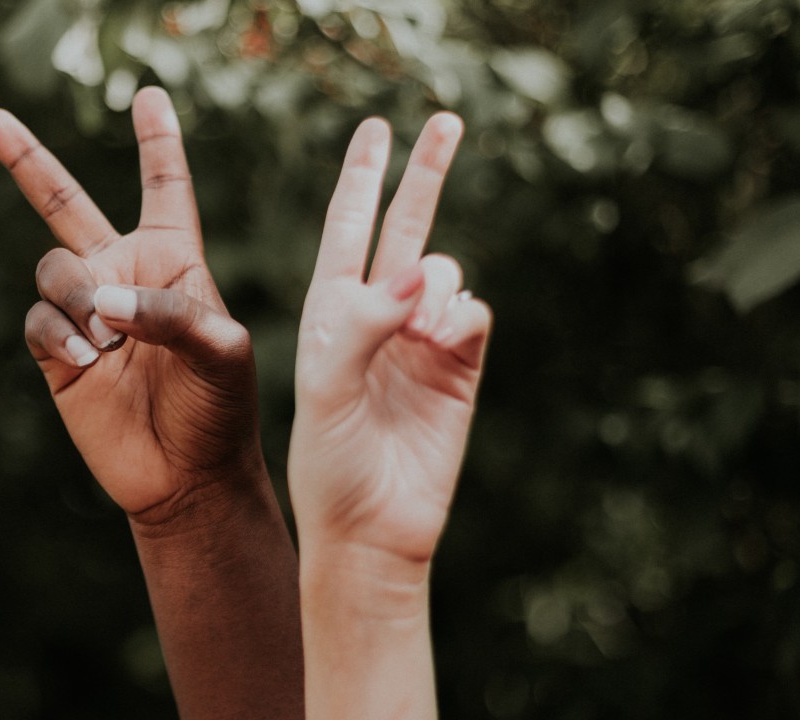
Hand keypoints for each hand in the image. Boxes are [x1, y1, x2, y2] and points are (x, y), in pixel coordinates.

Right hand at [0, 87, 262, 525]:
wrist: (186, 478)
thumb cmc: (221, 409)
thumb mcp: (223, 352)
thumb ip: (169, 312)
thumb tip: (99, 303)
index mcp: (172, 259)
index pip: (164, 186)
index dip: (157, 141)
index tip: (148, 95)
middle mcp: (121, 275)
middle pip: (64, 203)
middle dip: (25, 159)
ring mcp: (84, 314)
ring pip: (51, 269)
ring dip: (76, 296)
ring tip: (107, 340)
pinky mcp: (57, 354)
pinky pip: (37, 320)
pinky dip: (61, 336)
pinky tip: (90, 362)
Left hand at [289, 113, 491, 568]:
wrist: (372, 527)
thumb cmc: (329, 462)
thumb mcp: (325, 388)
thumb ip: (364, 323)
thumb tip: (423, 272)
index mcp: (330, 312)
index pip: (347, 228)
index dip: (362, 178)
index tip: (376, 128)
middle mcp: (378, 316)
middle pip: (406, 228)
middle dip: (425, 175)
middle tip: (447, 120)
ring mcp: (422, 339)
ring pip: (446, 272)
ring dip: (436, 284)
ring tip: (418, 331)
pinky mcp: (461, 366)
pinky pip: (474, 313)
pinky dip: (462, 316)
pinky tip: (444, 341)